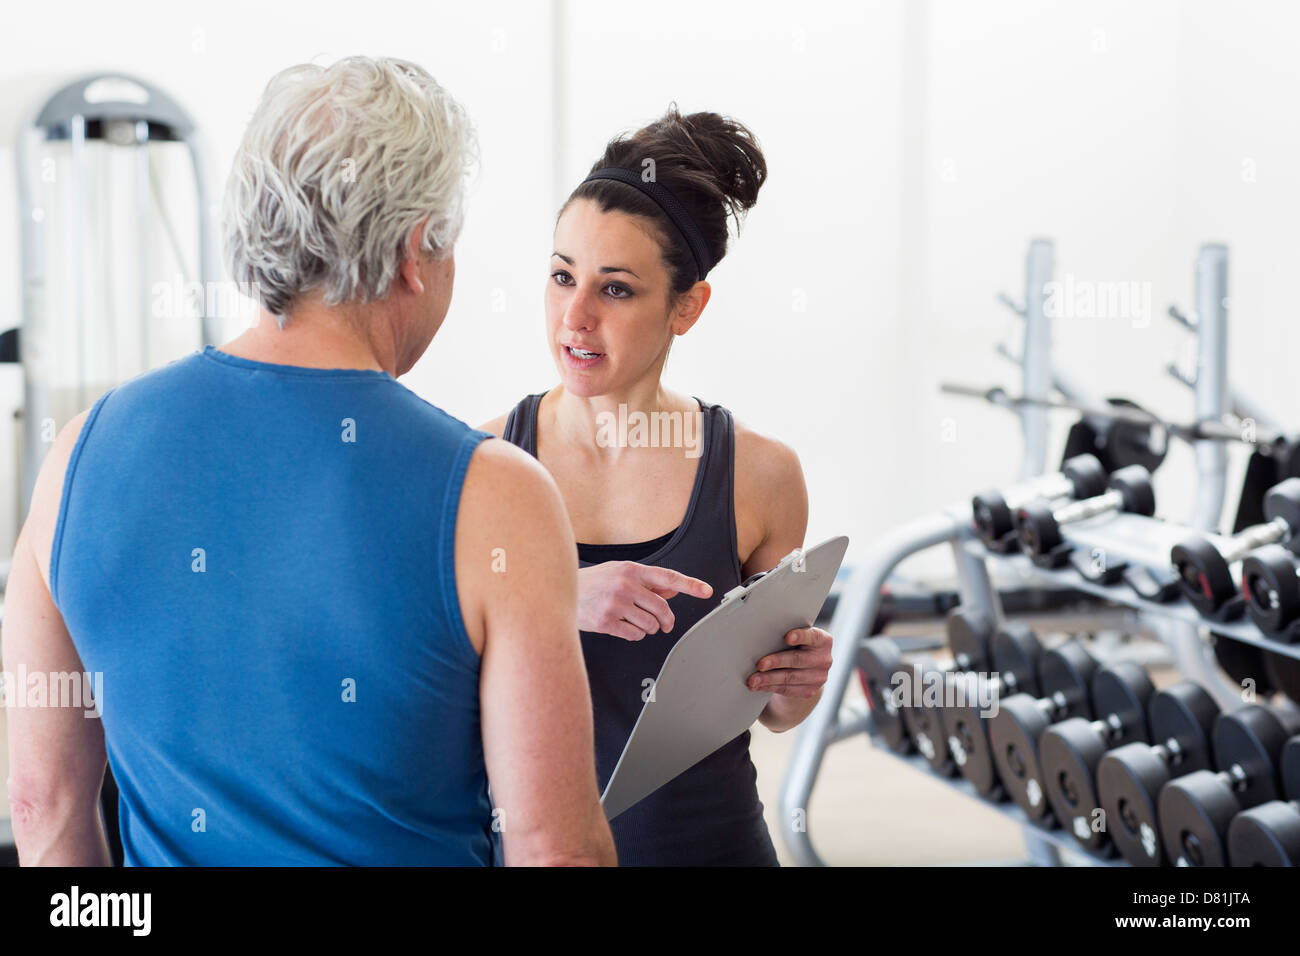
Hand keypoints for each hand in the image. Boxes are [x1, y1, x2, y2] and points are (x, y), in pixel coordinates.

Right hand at [577, 562, 712, 639]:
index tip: (706, 591)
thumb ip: (647, 582)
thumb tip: (672, 590)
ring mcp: (615, 604)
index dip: (690, 585)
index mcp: (631, 570)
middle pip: (662, 609)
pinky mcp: (606, 622)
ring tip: (635, 621)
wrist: (560, 591)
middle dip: (667, 620)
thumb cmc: (593, 582)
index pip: (668, 577)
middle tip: (665, 624)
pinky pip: (635, 635)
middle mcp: (625, 585)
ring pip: (650, 625)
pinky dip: (635, 634)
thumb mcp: (620, 574)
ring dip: (648, 628)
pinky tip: (624, 626)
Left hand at [747, 626, 832, 698]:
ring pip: (790, 677)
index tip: (787, 637)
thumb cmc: (797, 646)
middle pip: (798, 659)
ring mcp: (818, 677)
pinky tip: (758, 685)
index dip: (801, 636)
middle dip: (776, 662)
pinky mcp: (809, 691)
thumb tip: (761, 634)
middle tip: (760, 664)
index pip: (813, 637)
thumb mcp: (798, 638)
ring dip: (768, 679)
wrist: (807, 669)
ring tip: (753, 679)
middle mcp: (823, 659)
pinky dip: (769, 687)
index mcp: (823, 641)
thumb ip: (789, 635)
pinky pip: (786, 689)